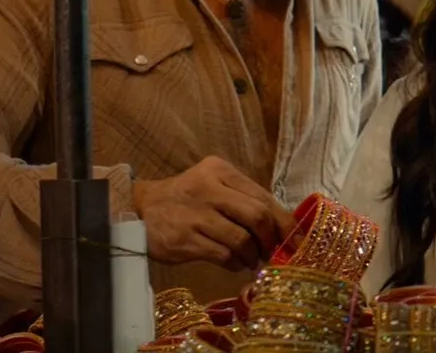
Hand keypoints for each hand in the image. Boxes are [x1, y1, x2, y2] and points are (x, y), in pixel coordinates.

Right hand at [134, 156, 293, 271]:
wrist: (139, 209)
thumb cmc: (187, 198)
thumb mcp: (214, 187)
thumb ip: (244, 200)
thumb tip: (283, 228)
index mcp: (221, 171)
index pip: (263, 196)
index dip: (284, 221)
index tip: (296, 239)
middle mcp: (208, 189)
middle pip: (257, 216)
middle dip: (271, 239)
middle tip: (273, 251)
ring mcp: (195, 215)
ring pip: (242, 239)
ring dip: (253, 254)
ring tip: (252, 259)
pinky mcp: (184, 240)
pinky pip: (223, 255)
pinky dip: (235, 263)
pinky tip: (235, 263)